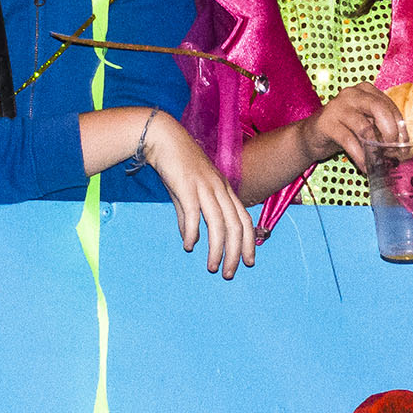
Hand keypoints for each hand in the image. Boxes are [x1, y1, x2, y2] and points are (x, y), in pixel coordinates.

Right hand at [142, 113, 255, 279]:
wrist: (163, 138)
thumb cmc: (177, 165)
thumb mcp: (188, 193)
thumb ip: (189, 217)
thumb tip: (190, 241)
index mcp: (225, 190)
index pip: (245, 219)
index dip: (249, 242)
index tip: (248, 262)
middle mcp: (219, 189)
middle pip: (236, 226)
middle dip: (235, 253)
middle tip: (229, 273)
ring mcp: (205, 187)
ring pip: (219, 223)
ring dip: (217, 249)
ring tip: (212, 267)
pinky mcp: (187, 186)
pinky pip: (193, 214)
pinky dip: (192, 232)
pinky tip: (189, 245)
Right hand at [294, 82, 403, 172]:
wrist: (311, 136)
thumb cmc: (343, 129)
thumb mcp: (365, 124)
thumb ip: (381, 128)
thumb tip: (401, 146)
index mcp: (365, 91)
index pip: (389, 106)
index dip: (400, 127)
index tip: (404, 146)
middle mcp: (352, 94)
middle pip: (379, 109)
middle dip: (390, 132)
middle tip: (393, 150)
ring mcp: (337, 107)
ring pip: (364, 126)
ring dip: (375, 148)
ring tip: (379, 162)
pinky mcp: (326, 123)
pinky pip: (349, 141)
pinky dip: (360, 156)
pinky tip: (365, 167)